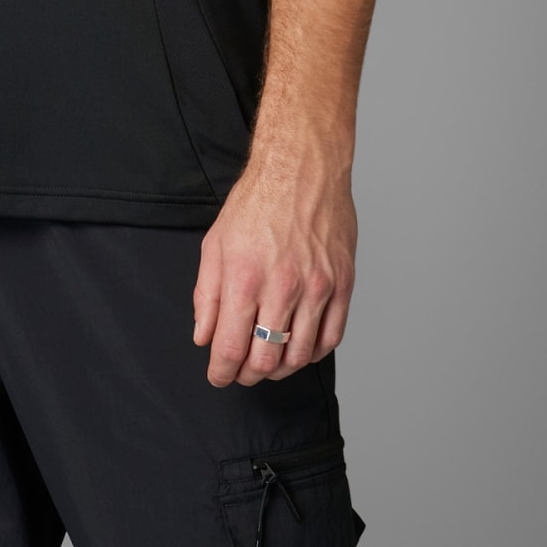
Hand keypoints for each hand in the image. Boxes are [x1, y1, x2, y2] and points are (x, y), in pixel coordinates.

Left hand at [192, 157, 356, 386]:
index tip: (218, 377)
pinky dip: (313, 353)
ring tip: (268, 364)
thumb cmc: (257, 201)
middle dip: (248, 375)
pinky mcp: (342, 284)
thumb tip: (203, 337)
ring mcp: (318, 287)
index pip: (231, 348)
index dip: (222, 372)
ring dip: (280, 369)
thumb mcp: (216, 244)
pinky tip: (299, 348)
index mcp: (246, 277)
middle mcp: (283, 287)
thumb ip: (207, 295)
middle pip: (266, 360)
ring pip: (300, 356)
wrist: (302, 168)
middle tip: (240, 373)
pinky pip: (331, 337)